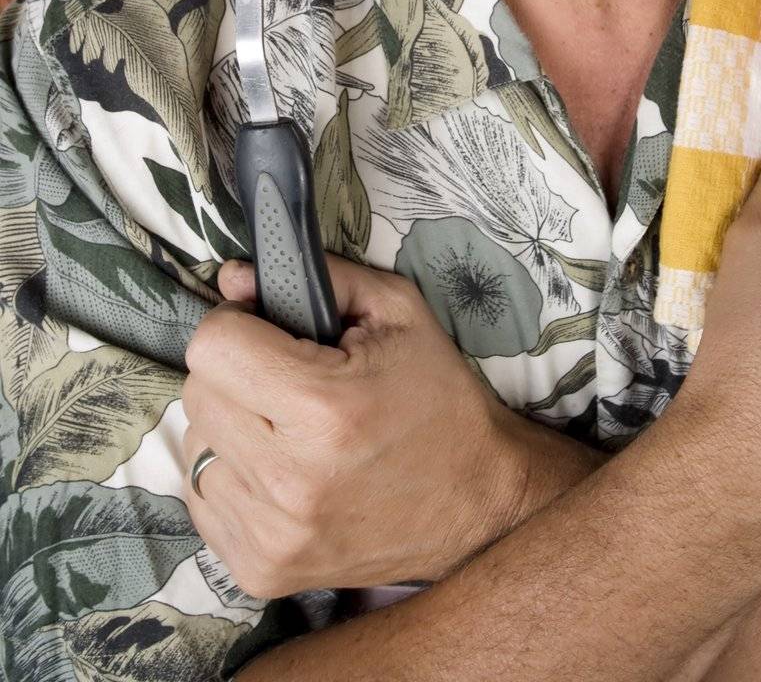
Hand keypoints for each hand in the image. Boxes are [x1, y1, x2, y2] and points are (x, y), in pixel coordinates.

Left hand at [180, 252, 527, 599]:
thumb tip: (233, 277)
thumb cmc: (438, 398)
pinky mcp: (261, 570)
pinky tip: (281, 470)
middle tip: (286, 378)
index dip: (236, 324)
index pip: (212, 347)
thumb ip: (317, 279)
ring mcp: (271, 535)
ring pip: (195, 447)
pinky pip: (204, 500)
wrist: (477, 503)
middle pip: (198, 394)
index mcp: (323, 408)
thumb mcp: (397, 312)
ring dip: (231, 427)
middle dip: (235, 372)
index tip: (266, 330)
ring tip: (288, 428)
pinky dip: (234, 476)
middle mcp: (289, 479)